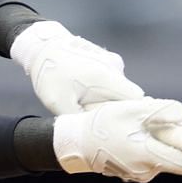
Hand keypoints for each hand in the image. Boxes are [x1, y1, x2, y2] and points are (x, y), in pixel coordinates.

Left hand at [11, 20, 143, 115]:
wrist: (43, 46)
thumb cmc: (50, 74)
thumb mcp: (58, 103)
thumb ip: (79, 120)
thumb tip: (93, 137)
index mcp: (107, 78)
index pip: (138, 101)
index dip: (133, 115)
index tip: (121, 126)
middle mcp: (116, 68)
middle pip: (130, 97)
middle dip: (118, 109)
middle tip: (99, 118)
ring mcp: (114, 62)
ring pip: (121, 89)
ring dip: (110, 99)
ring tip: (87, 102)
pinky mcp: (109, 60)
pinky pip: (114, 81)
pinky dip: (105, 89)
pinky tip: (87, 90)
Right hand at [53, 98, 181, 182]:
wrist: (74, 142)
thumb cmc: (103, 123)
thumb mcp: (133, 109)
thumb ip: (161, 110)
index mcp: (148, 155)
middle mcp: (145, 170)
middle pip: (176, 157)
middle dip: (179, 137)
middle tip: (169, 117)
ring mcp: (138, 174)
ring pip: (162, 156)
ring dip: (163, 139)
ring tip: (145, 121)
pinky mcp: (130, 173)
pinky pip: (150, 159)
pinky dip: (151, 145)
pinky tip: (136, 132)